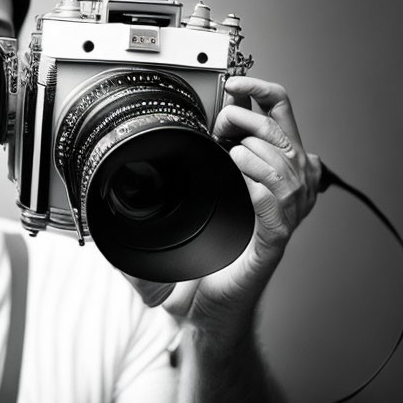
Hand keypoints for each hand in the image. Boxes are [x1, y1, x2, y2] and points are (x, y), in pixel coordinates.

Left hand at [127, 76, 321, 345]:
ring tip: (230, 154)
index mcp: (257, 180)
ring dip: (256, 150)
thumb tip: (111, 184)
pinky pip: (280, 210)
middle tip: (224, 121)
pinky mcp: (270, 246)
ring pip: (291, 168)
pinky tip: (243, 182)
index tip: (234, 86)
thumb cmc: (193, 271)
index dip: (263, 98)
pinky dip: (263, 189)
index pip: (281, 125)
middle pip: (290, 138)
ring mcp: (275, 220)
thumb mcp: (169, 222)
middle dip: (256, 118)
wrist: (204, 316)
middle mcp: (274, 196)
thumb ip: (144, 205)